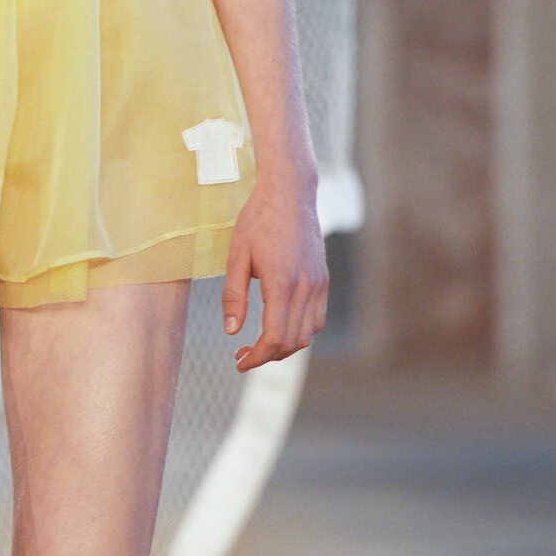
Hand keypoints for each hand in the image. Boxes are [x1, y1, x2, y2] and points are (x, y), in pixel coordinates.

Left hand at [222, 176, 326, 370]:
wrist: (290, 193)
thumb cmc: (258, 220)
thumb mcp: (236, 256)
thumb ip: (233, 296)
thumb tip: (231, 331)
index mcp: (282, 283)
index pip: (274, 338)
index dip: (256, 357)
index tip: (239, 362)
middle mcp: (306, 287)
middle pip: (292, 342)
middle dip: (267, 356)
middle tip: (243, 355)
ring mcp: (318, 284)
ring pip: (308, 334)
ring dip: (285, 346)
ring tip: (259, 344)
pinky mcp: (323, 279)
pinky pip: (317, 317)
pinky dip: (300, 331)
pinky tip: (279, 325)